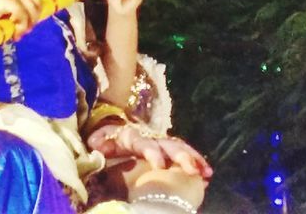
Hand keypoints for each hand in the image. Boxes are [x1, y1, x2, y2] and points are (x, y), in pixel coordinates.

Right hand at [0, 0, 41, 38]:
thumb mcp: (10, 20)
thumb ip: (22, 19)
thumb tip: (33, 24)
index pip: (36, 0)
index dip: (36, 14)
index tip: (29, 27)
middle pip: (36, 5)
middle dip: (33, 20)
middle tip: (22, 32)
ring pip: (31, 10)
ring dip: (26, 24)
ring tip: (17, 33)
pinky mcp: (6, 0)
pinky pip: (22, 14)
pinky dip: (21, 26)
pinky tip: (14, 33)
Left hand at [88, 123, 212, 179]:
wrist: (112, 131)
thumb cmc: (105, 140)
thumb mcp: (98, 140)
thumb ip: (98, 142)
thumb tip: (98, 146)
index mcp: (131, 136)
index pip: (143, 143)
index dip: (152, 153)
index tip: (160, 165)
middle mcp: (150, 137)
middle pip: (167, 144)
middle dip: (180, 156)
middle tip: (191, 170)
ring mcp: (160, 142)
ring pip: (179, 147)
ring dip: (193, 158)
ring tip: (206, 172)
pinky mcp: (167, 149)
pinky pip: (184, 153)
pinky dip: (196, 161)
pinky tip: (207, 174)